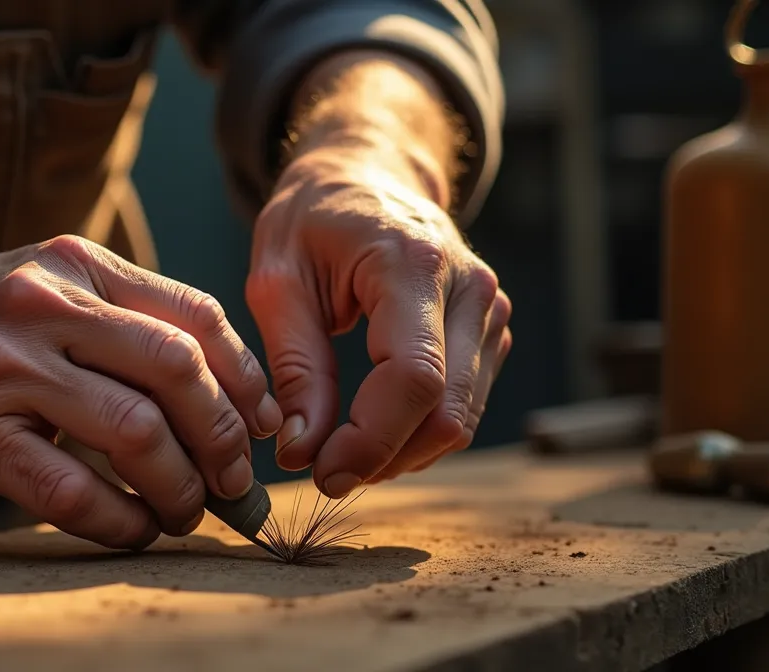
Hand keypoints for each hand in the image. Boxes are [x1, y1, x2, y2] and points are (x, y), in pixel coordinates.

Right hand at [0, 235, 280, 549]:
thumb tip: (226, 398)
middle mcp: (46, 307)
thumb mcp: (45, 287)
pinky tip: (131, 531)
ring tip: (184, 513)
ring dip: (177, 486)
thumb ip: (122, 322)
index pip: (196, 315)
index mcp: (78, 266)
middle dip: (223, 437)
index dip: (246, 379)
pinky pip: (69, 489)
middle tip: (234, 483)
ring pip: (134, 431)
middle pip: (177, 370)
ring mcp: (6, 370)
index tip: (265, 427)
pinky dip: (117, 520)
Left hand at [246, 148, 510, 496]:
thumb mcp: (277, 280)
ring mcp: (490, 311)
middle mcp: (469, 288)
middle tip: (321, 473)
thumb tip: (302, 449)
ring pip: (460, 419)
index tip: (319, 471)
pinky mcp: (491, 332)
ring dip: (399, 454)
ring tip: (338, 450)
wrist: (366, 175)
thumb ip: (293, 366)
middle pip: (446, 411)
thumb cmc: (313, 220)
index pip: (414, 378)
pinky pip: (463, 407)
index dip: (370, 441)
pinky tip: (370, 428)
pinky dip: (416, 434)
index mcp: (412, 264)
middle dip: (382, 459)